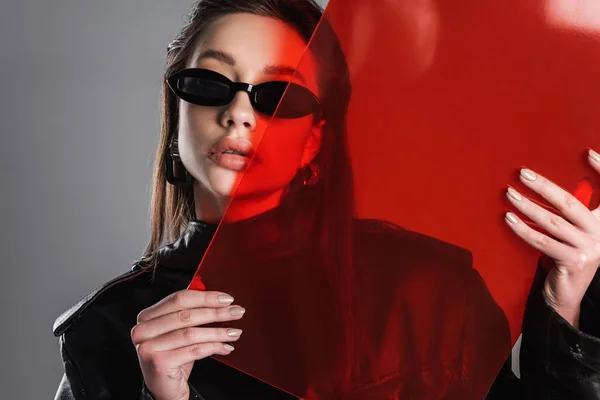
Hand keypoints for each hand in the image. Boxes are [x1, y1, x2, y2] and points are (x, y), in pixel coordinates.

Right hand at [131, 290, 244, 399]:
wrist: (164, 390)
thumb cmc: (174, 358)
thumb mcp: (179, 332)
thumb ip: (191, 313)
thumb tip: (219, 300)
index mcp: (147, 317)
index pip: (179, 299)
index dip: (206, 297)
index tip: (226, 299)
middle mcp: (143, 330)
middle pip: (186, 315)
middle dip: (216, 313)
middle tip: (236, 312)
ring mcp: (149, 347)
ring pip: (191, 333)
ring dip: (218, 332)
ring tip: (234, 332)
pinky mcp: (159, 362)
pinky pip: (194, 350)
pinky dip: (213, 347)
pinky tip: (225, 347)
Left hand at [505, 148, 599, 327]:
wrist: (566, 293)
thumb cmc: (564, 255)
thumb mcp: (573, 231)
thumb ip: (568, 210)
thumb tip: (541, 182)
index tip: (588, 152)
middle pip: (570, 202)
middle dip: (544, 186)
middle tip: (523, 174)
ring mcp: (590, 248)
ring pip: (552, 222)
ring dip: (527, 206)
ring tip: (509, 194)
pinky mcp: (574, 261)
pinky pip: (541, 241)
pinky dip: (522, 229)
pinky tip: (509, 218)